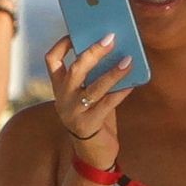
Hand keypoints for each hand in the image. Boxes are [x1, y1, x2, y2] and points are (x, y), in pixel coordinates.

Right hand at [44, 35, 133, 170]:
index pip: (51, 60)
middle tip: (111, 39)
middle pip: (75, 69)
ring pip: (94, 87)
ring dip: (113, 72)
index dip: (62, 44)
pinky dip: (121, 92)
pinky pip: (108, 104)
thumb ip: (94, 76)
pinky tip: (133, 83)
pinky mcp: (89, 125)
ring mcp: (74, 112)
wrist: (93, 153)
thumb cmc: (94, 116)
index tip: (76, 32)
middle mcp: (63, 98)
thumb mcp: (87, 94)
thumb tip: (113, 50)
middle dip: (93, 52)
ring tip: (128, 61)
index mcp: (59, 87)